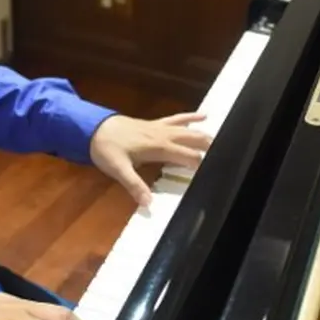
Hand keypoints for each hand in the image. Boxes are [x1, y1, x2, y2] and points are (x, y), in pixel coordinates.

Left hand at [89, 112, 210, 206]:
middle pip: (193, 139)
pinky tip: (202, 115)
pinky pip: (176, 119)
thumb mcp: (118, 170)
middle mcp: (163, 135)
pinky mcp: (155, 124)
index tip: (217, 172)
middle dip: (209, 146)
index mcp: (159, 148)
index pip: (188, 156)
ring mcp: (160, 127)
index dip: (202, 164)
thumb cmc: (106, 149)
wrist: (92, 128)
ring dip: (204, 133)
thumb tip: (149, 203)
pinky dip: (190, 117)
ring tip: (222, 140)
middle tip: (227, 156)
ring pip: (188, 129)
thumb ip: (135, 185)